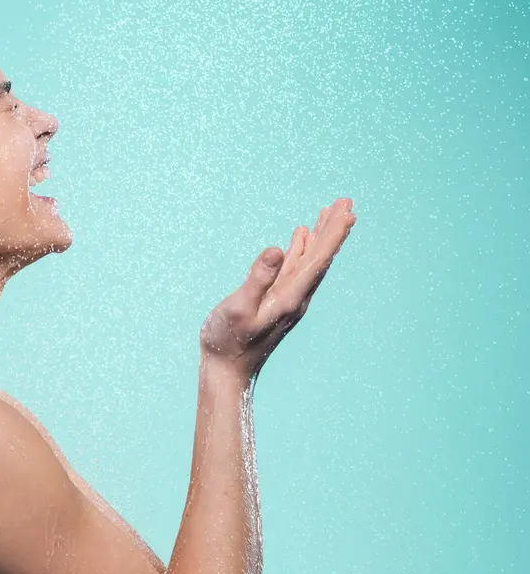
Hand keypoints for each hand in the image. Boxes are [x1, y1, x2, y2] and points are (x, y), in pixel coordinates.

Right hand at [199, 197, 356, 381]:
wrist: (226, 372)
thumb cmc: (226, 341)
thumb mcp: (237, 308)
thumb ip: (257, 279)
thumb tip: (277, 250)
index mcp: (290, 298)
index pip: (317, 261)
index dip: (332, 236)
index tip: (347, 212)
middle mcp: (296, 298)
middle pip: (320, 258)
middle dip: (333, 229)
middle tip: (346, 202)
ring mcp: (288, 299)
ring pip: (310, 261)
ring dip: (321, 236)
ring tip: (331, 212)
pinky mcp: (277, 300)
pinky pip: (296, 268)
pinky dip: (302, 249)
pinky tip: (301, 236)